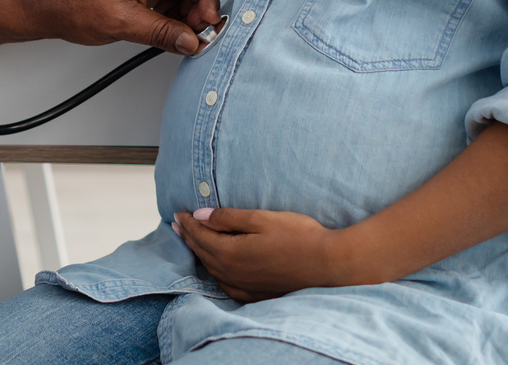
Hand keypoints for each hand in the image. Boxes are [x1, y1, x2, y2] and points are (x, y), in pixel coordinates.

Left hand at [0, 0, 222, 54]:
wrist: (43, 4)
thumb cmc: (70, 5)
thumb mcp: (120, 24)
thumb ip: (161, 32)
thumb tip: (192, 42)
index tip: (209, 25)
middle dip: (199, 4)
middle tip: (198, 33)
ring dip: (186, 9)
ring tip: (181, 35)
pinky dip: (172, 8)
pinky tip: (168, 28)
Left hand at [173, 207, 349, 301]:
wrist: (328, 265)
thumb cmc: (298, 237)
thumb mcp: (261, 218)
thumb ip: (228, 218)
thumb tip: (200, 215)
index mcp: (231, 253)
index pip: (201, 235)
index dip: (188, 223)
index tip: (179, 213)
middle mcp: (233, 273)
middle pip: (203, 253)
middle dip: (189, 237)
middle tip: (179, 225)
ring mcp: (245, 286)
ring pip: (212, 269)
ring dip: (200, 254)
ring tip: (192, 242)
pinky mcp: (256, 294)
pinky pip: (226, 284)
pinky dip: (215, 271)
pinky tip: (217, 267)